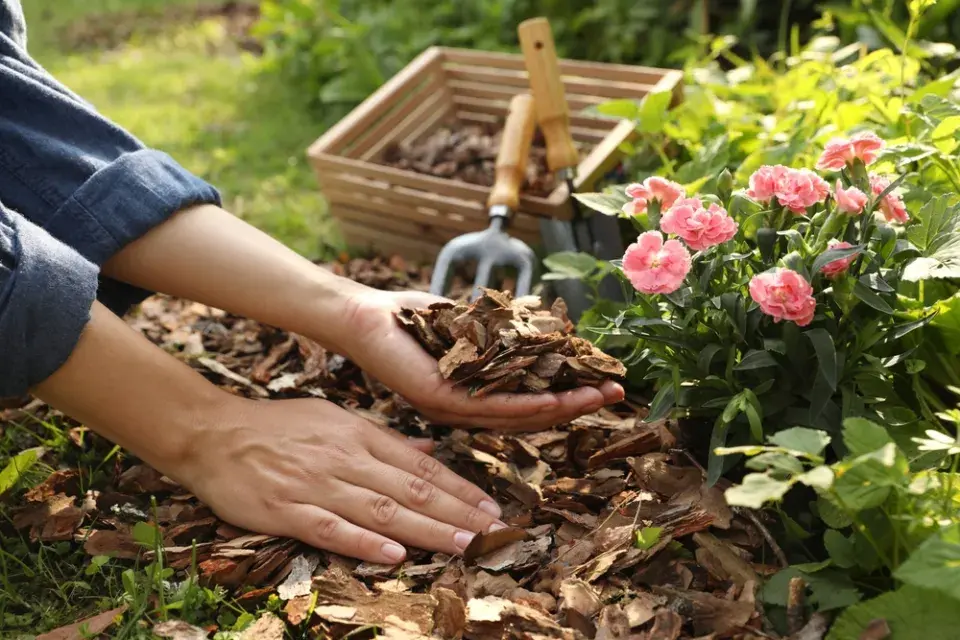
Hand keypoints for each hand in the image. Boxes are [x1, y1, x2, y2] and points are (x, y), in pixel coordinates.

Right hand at [177, 396, 506, 562]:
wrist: (213, 433)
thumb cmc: (278, 425)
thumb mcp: (335, 418)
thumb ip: (383, 438)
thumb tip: (429, 452)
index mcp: (358, 434)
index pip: (421, 466)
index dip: (459, 489)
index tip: (490, 508)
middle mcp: (344, 458)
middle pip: (411, 490)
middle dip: (457, 513)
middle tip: (494, 532)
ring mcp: (315, 485)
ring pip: (380, 511)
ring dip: (426, 530)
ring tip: (463, 545)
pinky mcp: (285, 511)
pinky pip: (330, 529)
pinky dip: (364, 543)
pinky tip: (395, 556)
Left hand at [333, 289, 624, 430]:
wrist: (360, 316)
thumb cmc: (409, 319)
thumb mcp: (466, 324)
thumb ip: (500, 332)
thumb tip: (539, 324)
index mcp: (473, 394)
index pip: (528, 401)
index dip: (568, 395)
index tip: (603, 382)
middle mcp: (465, 409)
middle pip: (531, 415)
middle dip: (577, 404)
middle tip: (617, 394)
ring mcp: (453, 408)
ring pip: (517, 414)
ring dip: (564, 407)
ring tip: (601, 396)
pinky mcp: (439, 399)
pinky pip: (490, 406)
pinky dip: (528, 404)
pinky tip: (558, 399)